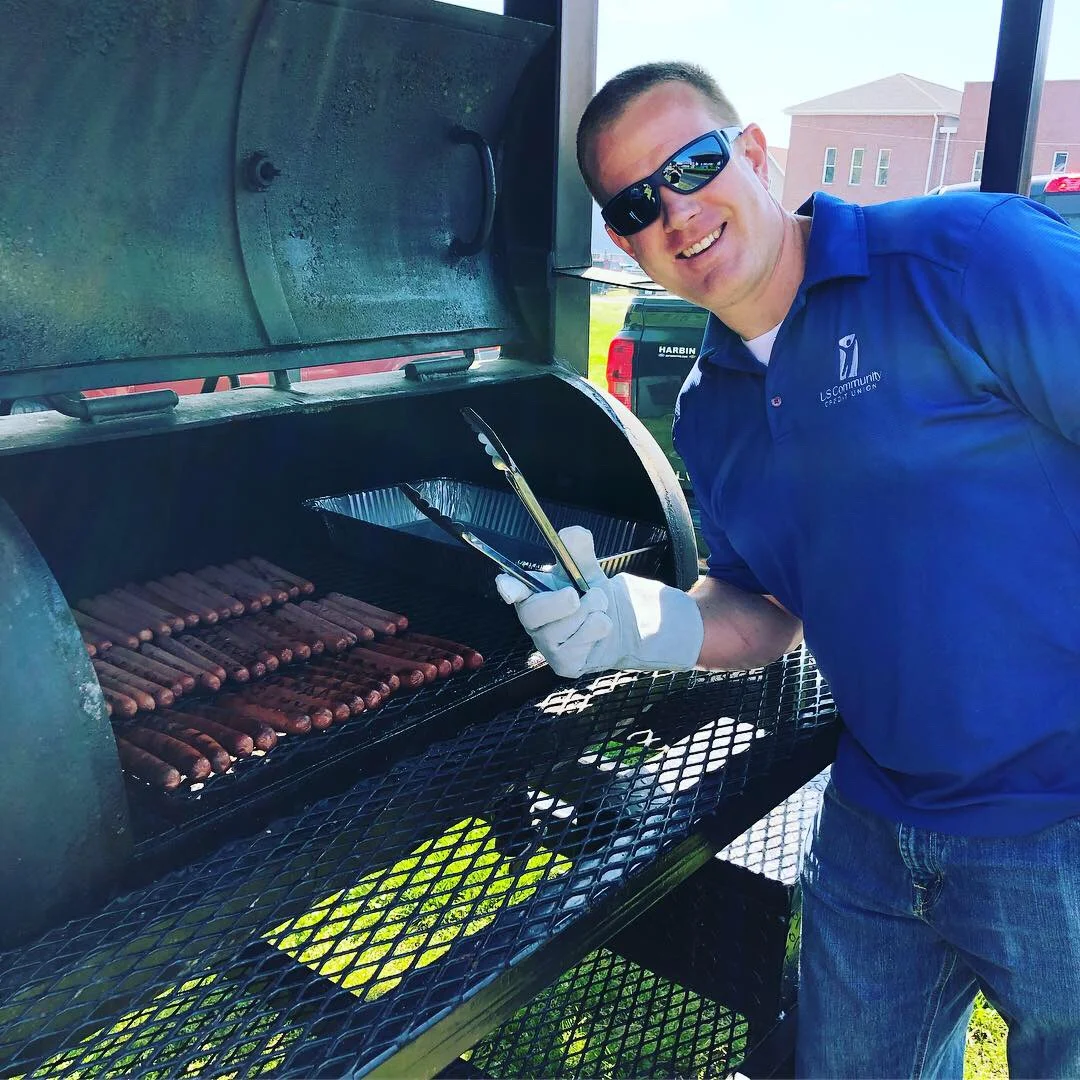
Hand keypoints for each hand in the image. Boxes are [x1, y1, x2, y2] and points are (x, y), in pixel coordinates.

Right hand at [496, 526, 704, 678]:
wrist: (619, 626)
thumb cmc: (593, 597)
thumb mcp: (588, 570)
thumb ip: (579, 551)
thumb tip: (572, 534)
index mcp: (532, 594)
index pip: (512, 590)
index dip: (508, 588)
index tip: (507, 585)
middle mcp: (533, 622)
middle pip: (534, 612)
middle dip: (562, 602)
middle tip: (578, 594)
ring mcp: (547, 646)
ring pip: (565, 626)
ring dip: (592, 611)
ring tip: (598, 609)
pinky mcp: (563, 664)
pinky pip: (582, 643)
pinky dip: (598, 629)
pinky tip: (597, 631)